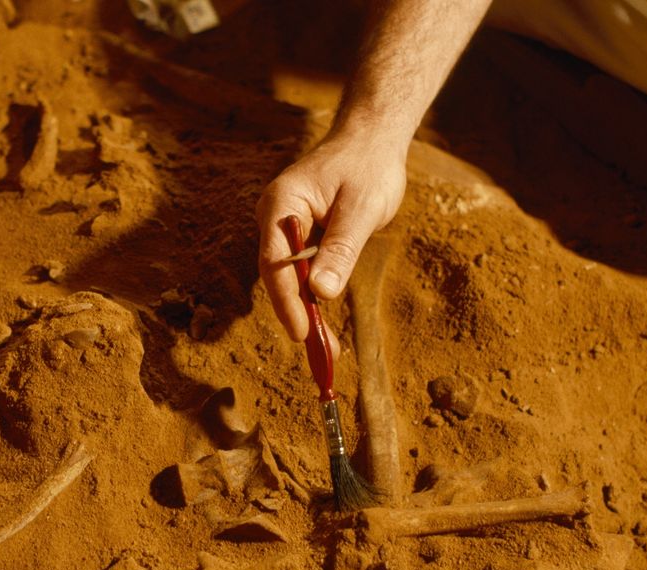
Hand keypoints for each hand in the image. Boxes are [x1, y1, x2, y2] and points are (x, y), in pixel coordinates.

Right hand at [256, 125, 407, 343]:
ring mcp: (287, 227)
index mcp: (282, 204)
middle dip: (297, 313)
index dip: (286, 301)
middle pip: (278, 274)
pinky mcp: (302, 235)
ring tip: (327, 346)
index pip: (275, 261)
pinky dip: (315, 293)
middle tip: (320, 351)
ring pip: (290, 276)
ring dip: (307, 309)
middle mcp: (276, 217)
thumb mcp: (361, 208)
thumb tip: (322, 294)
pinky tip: (326, 319)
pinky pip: (304, 269)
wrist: (372, 139)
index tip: (301, 332)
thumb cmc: (367, 166)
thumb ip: (341, 249)